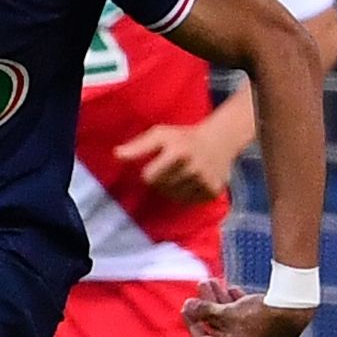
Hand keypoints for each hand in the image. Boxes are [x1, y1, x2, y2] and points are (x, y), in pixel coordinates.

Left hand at [113, 121, 241, 204]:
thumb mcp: (160, 134)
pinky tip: (192, 181)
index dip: (148, 173)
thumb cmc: (183, 137)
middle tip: (170, 168)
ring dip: (173, 188)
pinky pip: (189, 202)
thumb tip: (116, 155)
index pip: (149, 177)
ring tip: (181, 174)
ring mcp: (205, 181)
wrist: (219, 141)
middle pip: (161, 188)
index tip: (154, 165)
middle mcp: (193, 168)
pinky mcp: (213, 191)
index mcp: (178, 152)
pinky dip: (187, 194)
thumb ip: (138, 146)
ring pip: (174, 197)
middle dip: (160, 180)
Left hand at [182, 278, 311, 336]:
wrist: (293, 310)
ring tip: (212, 281)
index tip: (186, 305)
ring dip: (220, 302)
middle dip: (207, 305)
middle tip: (200, 288)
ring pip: (231, 322)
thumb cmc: (256, 315)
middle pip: (217, 328)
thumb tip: (189, 306)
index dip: (191, 320)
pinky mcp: (267, 335)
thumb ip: (203, 310)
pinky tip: (232, 288)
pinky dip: (237, 306)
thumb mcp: (224, 312)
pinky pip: (246, 321)